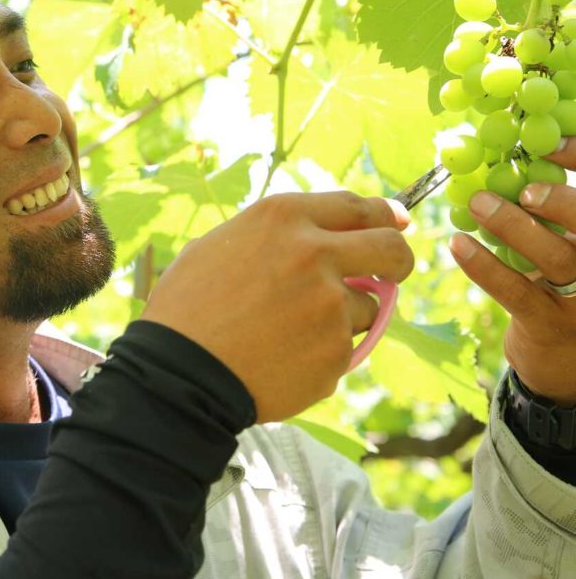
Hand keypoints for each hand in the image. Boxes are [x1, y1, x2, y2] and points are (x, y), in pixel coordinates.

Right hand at [141, 192, 413, 422]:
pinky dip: (324, 353)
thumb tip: (323, 240)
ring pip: (369, 307)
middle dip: (398, 258)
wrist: (180, 372)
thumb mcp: (221, 245)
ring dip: (345, 316)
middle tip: (391, 271)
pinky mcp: (335, 351)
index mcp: (283, 218)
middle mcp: (315, 253)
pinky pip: (346, 348)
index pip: (358, 206)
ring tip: (294, 331)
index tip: (397, 222)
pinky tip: (284, 358)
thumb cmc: (188, 306)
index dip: (385, 214)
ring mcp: (330, 304)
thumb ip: (278, 237)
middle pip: (390, 247)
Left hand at [450, 138, 575, 405]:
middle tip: (525, 187)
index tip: (547, 144)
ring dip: (513, 226)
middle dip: (561, 202)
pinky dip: (485, 266)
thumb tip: (508, 158)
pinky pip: (516, 292)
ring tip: (478, 202)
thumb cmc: (564, 285)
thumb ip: (552, 213)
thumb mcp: (569, 246)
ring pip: (556, 258)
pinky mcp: (551, 327)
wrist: (566, 361)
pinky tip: (457, 244)